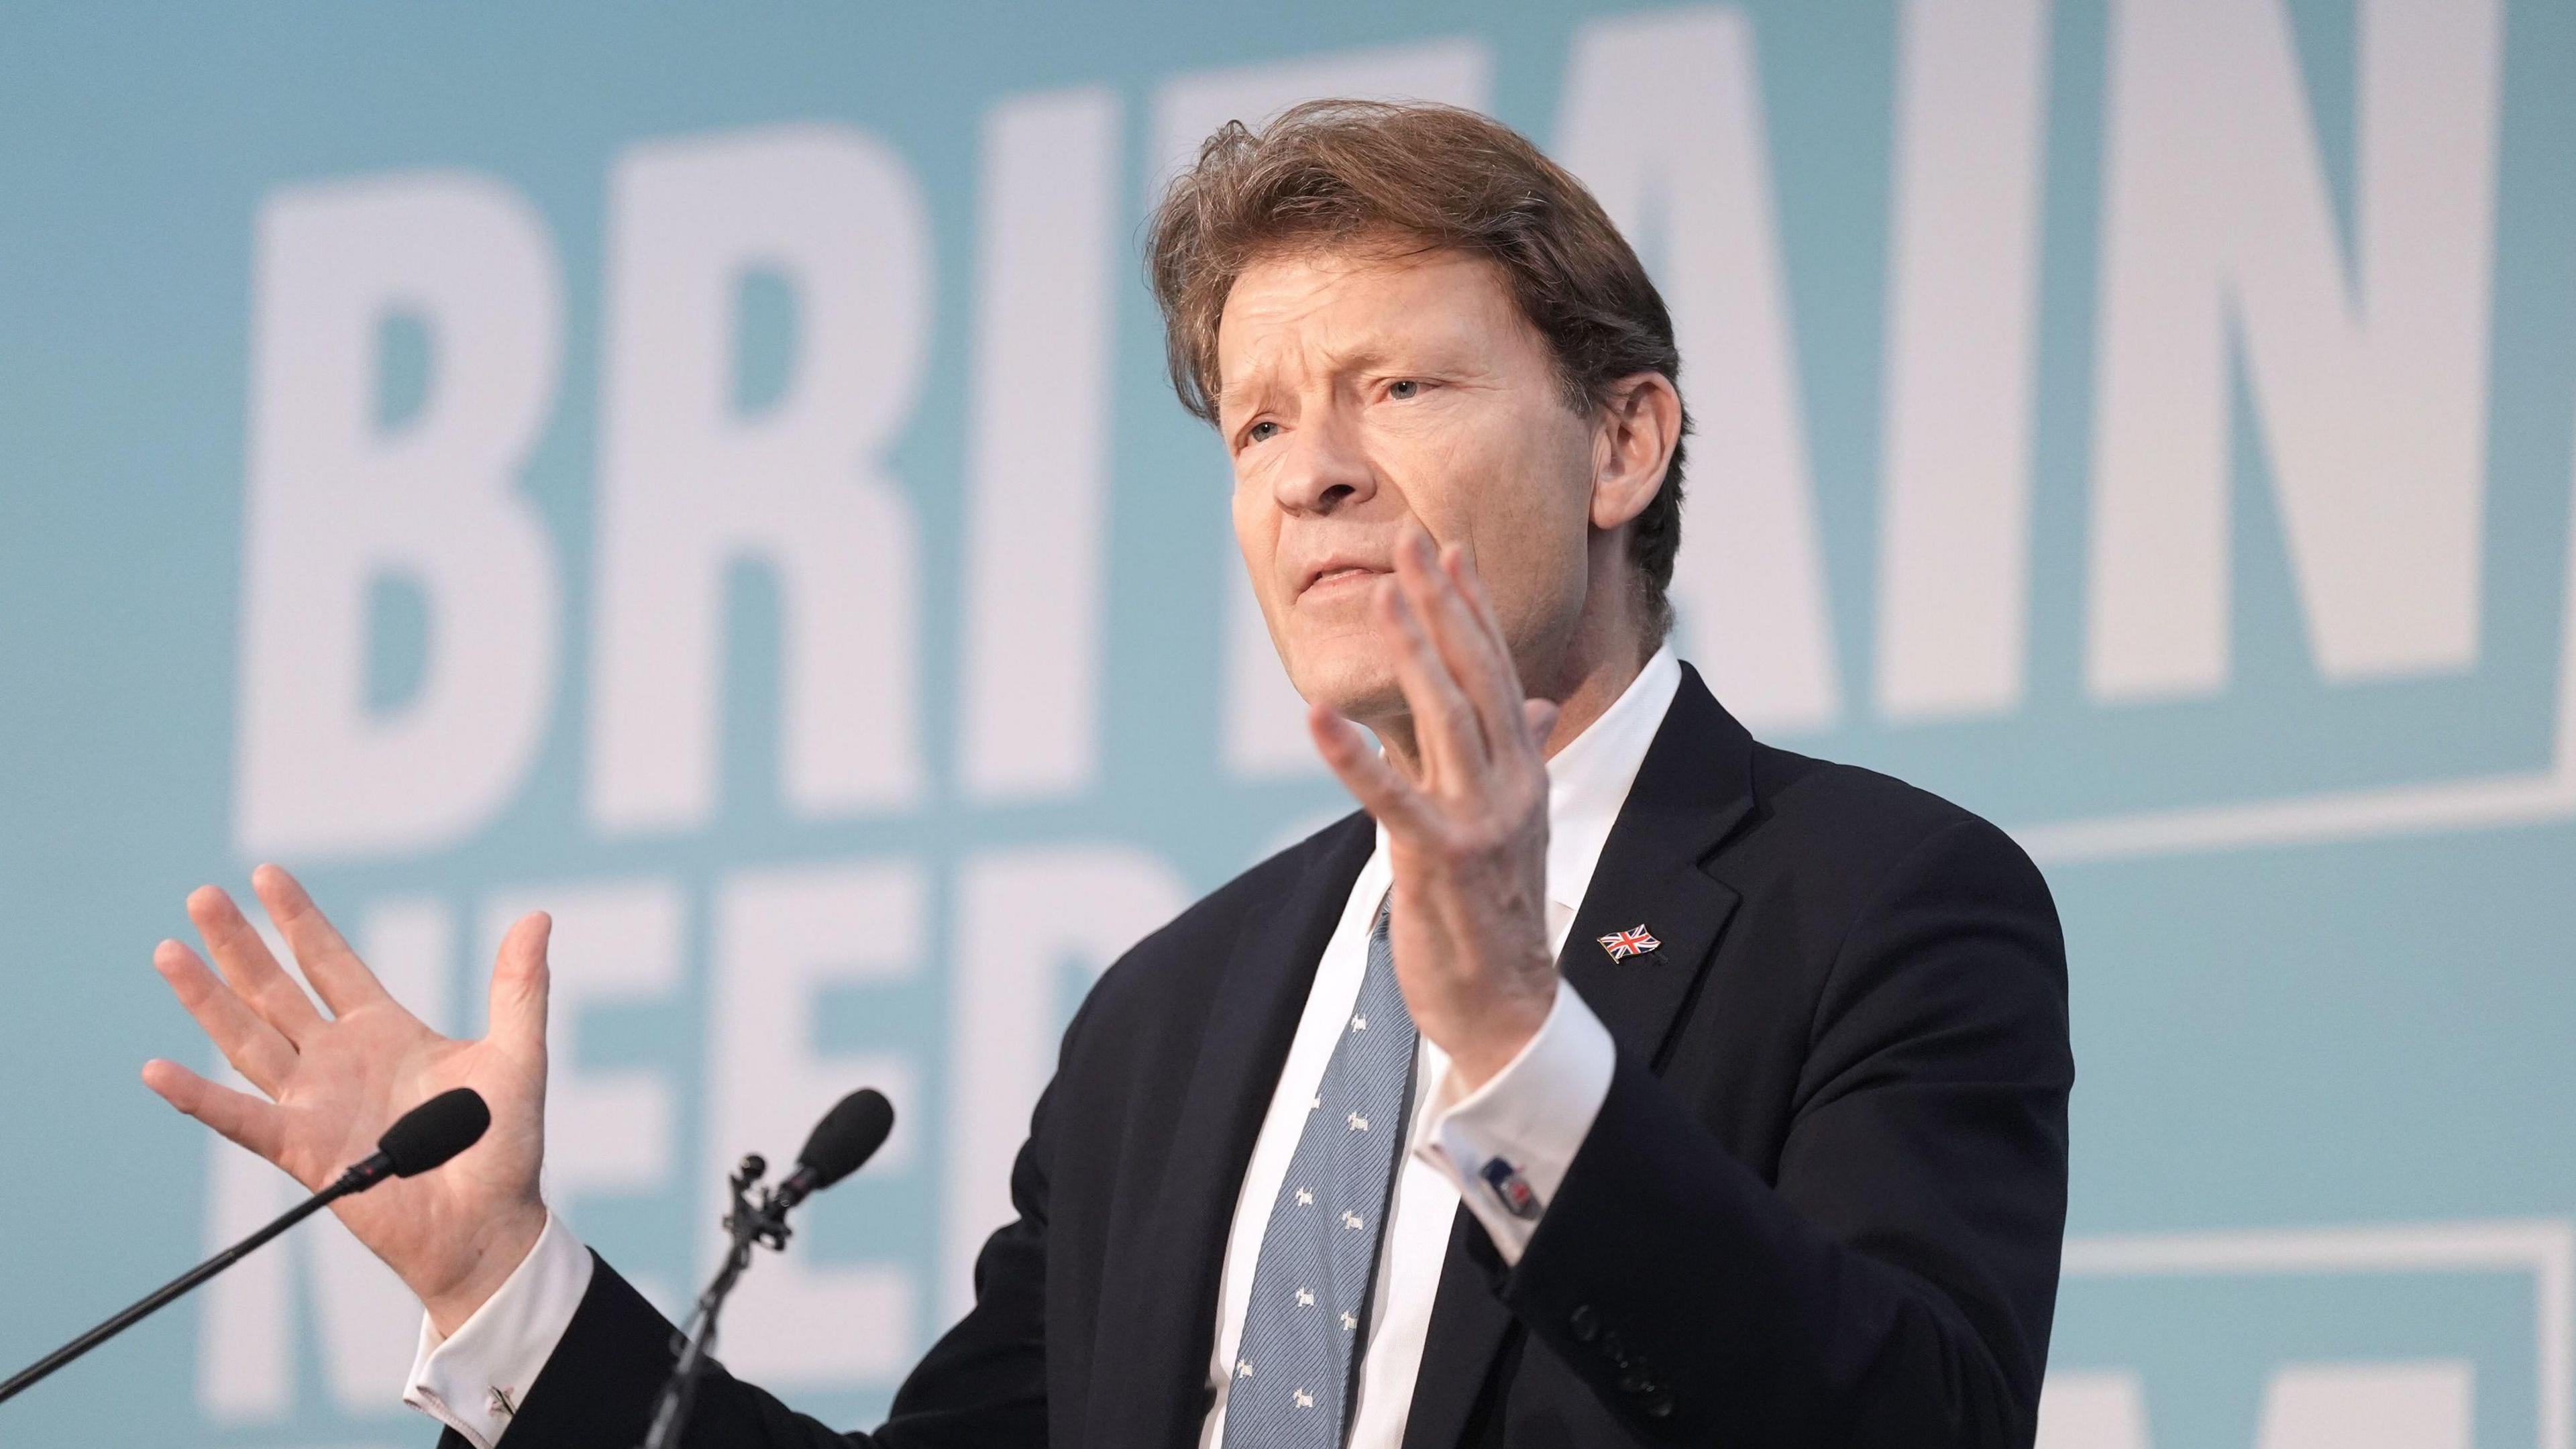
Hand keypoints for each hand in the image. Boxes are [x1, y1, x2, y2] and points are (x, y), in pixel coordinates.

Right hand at [141, 864, 550, 1335]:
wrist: (489, 1224)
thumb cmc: (503, 1147)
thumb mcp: (517, 1055)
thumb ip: (518, 988)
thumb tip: (538, 919)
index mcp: (384, 1031)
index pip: (329, 962)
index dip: (298, 920)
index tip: (266, 876)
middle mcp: (339, 1061)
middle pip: (275, 990)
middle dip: (239, 944)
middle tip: (201, 895)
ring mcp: (315, 1103)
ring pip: (246, 1039)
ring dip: (207, 999)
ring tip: (169, 952)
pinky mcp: (303, 1150)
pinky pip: (241, 1119)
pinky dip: (198, 1097)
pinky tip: (158, 1069)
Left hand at [1308, 529, 1563, 1088]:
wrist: (1510, 1007)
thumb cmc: (1498, 915)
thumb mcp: (1516, 823)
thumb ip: (1522, 757)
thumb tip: (1540, 706)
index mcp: (1523, 774)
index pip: (1498, 673)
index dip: (1474, 609)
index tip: (1453, 549)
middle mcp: (1510, 787)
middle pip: (1475, 679)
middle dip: (1443, 606)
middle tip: (1415, 540)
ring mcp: (1479, 823)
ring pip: (1446, 720)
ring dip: (1413, 654)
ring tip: (1383, 596)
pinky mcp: (1438, 861)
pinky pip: (1392, 800)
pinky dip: (1354, 757)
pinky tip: (1318, 718)